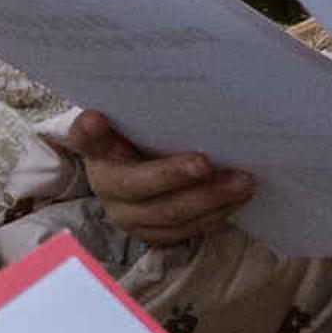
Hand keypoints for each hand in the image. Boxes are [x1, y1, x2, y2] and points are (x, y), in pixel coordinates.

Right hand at [72, 108, 255, 248]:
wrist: (137, 171)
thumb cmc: (140, 137)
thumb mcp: (132, 121)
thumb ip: (134, 108)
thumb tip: (139, 97)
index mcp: (98, 153)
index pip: (88, 140)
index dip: (92, 132)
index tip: (96, 119)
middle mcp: (109, 190)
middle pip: (140, 188)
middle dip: (178, 178)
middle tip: (208, 164)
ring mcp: (132, 219)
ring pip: (172, 216)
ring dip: (211, 200)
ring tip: (243, 182)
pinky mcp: (155, 235)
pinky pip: (187, 230)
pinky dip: (216, 214)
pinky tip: (238, 198)